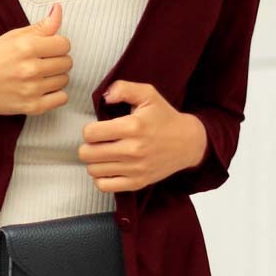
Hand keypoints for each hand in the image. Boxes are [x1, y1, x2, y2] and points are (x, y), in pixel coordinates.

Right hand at [0, 1, 71, 115]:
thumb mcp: (12, 37)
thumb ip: (40, 26)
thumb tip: (58, 9)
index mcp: (26, 47)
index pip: (64, 44)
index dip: (57, 44)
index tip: (47, 48)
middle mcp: (30, 68)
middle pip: (67, 62)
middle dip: (57, 60)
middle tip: (42, 62)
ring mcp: (31, 90)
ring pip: (64, 80)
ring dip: (55, 77)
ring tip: (39, 76)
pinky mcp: (31, 107)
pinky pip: (61, 99)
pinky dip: (56, 95)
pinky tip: (42, 89)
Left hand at [78, 80, 206, 192]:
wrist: (188, 142)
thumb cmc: (164, 117)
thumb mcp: (147, 94)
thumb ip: (123, 88)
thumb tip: (105, 97)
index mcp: (133, 126)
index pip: (91, 133)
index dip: (89, 130)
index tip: (97, 129)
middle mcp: (133, 150)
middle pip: (88, 154)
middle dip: (88, 146)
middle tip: (97, 142)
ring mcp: (135, 169)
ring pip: (93, 170)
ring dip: (94, 162)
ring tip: (103, 154)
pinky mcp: (138, 183)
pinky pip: (105, 186)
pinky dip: (101, 178)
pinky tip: (108, 168)